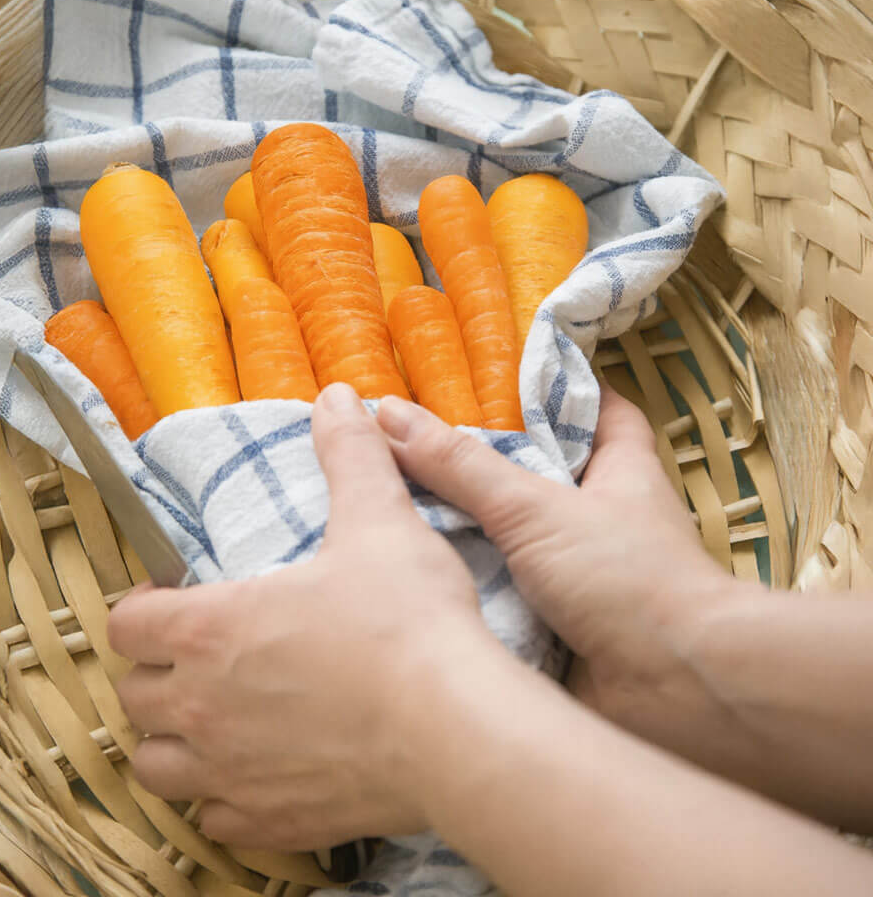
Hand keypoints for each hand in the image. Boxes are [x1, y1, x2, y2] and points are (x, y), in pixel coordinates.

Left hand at [107, 382, 494, 850]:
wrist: (454, 727)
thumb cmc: (407, 620)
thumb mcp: (378, 520)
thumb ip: (349, 455)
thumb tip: (338, 397)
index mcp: (210, 627)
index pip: (126, 621)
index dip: (144, 607)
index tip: (174, 600)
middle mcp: (200, 706)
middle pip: (134, 696)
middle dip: (156, 672)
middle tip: (199, 656)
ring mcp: (230, 773)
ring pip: (156, 768)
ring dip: (174, 742)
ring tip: (214, 719)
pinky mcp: (270, 822)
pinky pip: (214, 821)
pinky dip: (221, 798)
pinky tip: (256, 773)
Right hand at [375, 387, 734, 728]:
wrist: (679, 696)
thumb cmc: (628, 582)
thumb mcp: (535, 509)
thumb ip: (462, 467)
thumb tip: (389, 415)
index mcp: (620, 471)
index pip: (601, 410)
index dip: (561, 388)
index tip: (503, 374)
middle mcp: (603, 517)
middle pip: (541, 473)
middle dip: (486, 461)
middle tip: (417, 442)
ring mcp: (582, 572)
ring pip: (516, 536)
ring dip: (469, 529)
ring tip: (396, 502)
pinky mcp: (561, 624)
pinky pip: (506, 592)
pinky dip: (471, 585)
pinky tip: (415, 574)